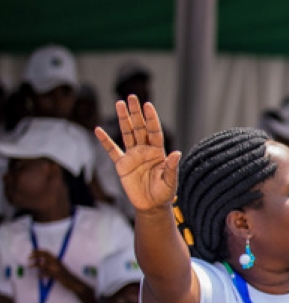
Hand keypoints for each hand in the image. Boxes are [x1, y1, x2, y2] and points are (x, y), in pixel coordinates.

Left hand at [28, 250, 74, 283]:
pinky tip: (38, 276)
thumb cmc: (65, 275)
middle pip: (44, 255)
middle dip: (35, 255)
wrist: (72, 281)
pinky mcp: (54, 275)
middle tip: (29, 257)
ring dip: (35, 264)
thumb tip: (41, 263)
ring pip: (42, 264)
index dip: (39, 251)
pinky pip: (45, 274)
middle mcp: (55, 262)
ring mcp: (55, 268)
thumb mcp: (59, 267)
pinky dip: (40, 275)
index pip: (46, 252)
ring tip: (29, 266)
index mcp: (56, 259)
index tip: (32, 251)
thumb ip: (52, 264)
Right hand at [94, 96, 179, 213]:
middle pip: (140, 127)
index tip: (148, 105)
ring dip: (123, 119)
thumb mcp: (170, 181)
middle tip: (131, 97)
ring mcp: (132, 156)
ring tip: (119, 103)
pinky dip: (105, 141)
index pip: (154, 131)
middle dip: (136, 113)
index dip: (151, 118)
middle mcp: (145, 150)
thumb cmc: (164, 193)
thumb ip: (172, 167)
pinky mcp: (122, 165)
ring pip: (127, 133)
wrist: (151, 205)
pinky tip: (98, 129)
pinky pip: (112, 150)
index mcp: (158, 152)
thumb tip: (176, 153)